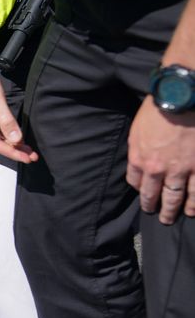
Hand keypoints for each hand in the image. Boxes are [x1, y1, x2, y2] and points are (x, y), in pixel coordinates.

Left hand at [126, 96, 194, 223]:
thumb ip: (137, 150)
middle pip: (156, 195)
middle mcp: (158, 169)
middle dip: (157, 208)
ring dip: (177, 209)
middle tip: (161, 218)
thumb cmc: (158, 109)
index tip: (145, 196)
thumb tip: (139, 163)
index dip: (141, 192)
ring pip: (178, 196)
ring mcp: (181, 169)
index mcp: (140, 159)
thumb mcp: (137, 130)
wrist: (181, 99)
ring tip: (179, 216)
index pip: (137, 183)